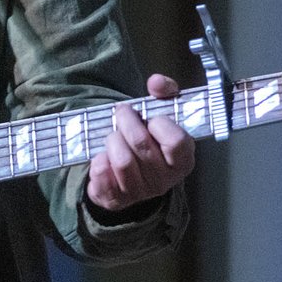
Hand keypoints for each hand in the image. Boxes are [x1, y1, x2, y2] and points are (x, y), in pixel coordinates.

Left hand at [85, 74, 194, 213]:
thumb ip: (165, 92)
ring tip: (115, 136)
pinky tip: (104, 156)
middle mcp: (165, 181)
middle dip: (126, 122)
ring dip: (112, 140)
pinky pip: (102, 174)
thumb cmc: (148, 139)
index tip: (150, 118)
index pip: (176, 141)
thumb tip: (156, 82)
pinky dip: (98, 161)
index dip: (160, 124)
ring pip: (121, 160)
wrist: (126, 174)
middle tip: (122, 114)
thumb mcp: (161, 113)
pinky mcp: (117, 199)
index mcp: (183, 161)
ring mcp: (141, 193)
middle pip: (141, 144)